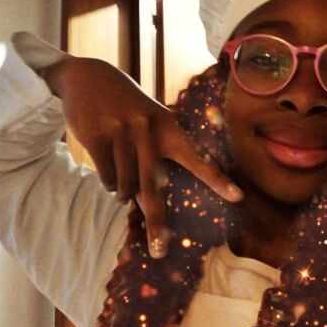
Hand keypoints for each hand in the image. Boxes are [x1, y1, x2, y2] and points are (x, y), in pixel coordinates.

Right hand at [40, 56, 241, 256]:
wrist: (88, 77)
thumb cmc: (127, 107)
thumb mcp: (150, 118)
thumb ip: (159, 152)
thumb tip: (153, 199)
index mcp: (168, 126)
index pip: (196, 158)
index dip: (217, 179)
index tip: (238, 197)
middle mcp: (147, 130)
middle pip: (152, 188)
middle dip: (157, 222)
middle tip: (160, 250)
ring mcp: (121, 132)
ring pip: (125, 186)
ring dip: (123, 194)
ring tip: (122, 184)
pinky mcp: (96, 137)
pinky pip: (106, 177)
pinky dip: (108, 181)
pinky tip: (107, 165)